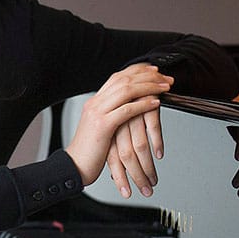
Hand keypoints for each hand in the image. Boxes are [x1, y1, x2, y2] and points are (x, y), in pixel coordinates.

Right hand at [65, 63, 172, 187]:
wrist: (74, 166)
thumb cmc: (89, 151)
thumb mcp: (100, 128)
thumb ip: (111, 116)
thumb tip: (129, 110)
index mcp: (95, 102)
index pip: (117, 76)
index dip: (137, 70)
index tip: (153, 70)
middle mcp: (95, 103)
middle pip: (123, 79)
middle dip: (147, 76)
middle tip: (165, 77)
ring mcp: (97, 113)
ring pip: (126, 90)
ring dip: (149, 87)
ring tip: (164, 88)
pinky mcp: (103, 126)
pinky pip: (127, 110)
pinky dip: (143, 105)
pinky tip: (155, 104)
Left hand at [107, 105, 163, 197]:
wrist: (135, 79)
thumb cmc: (128, 106)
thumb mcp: (118, 127)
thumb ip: (116, 147)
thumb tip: (116, 172)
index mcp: (109, 129)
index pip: (112, 158)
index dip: (119, 177)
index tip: (126, 193)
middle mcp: (119, 123)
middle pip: (126, 156)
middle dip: (136, 177)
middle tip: (146, 190)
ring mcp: (131, 114)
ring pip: (139, 146)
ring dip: (148, 166)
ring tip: (154, 180)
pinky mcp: (145, 106)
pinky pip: (151, 127)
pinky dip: (156, 142)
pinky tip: (159, 154)